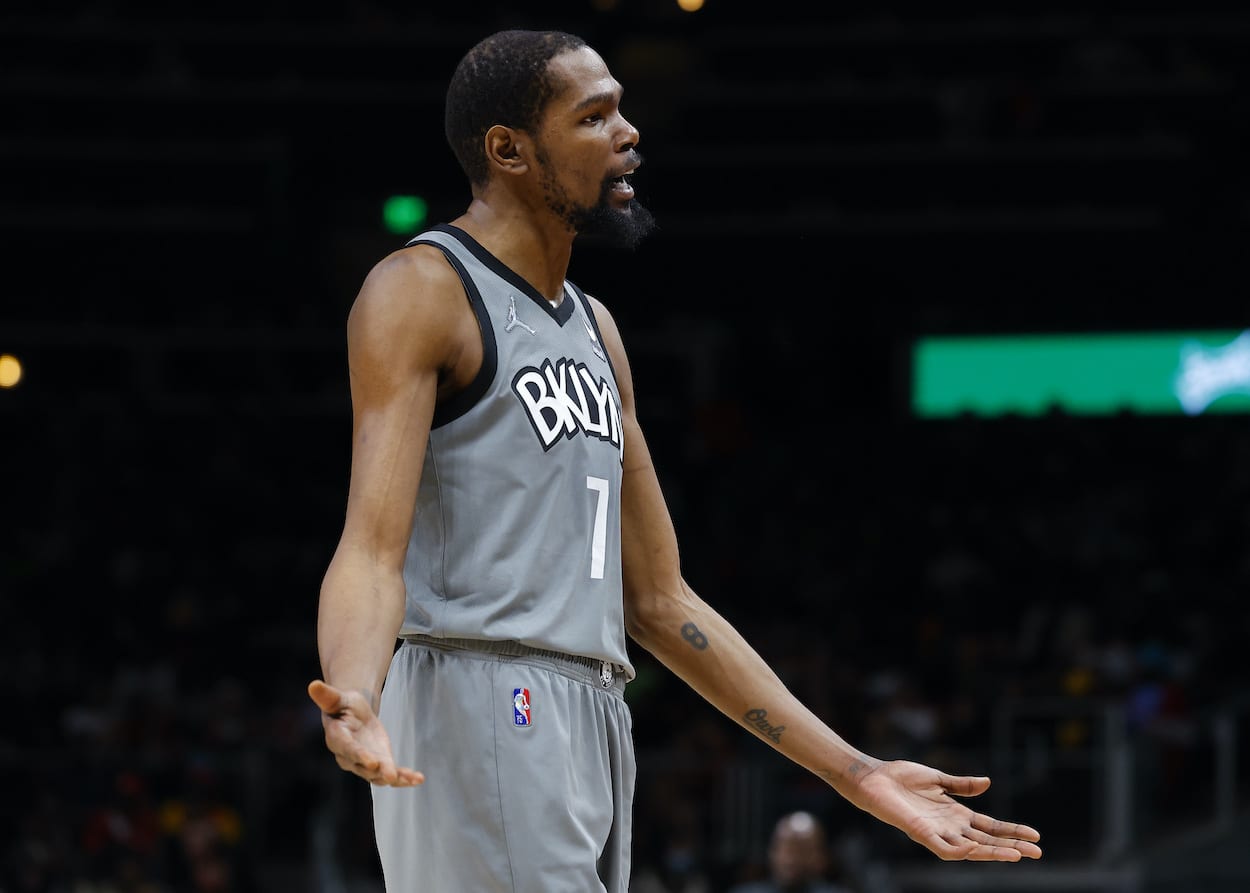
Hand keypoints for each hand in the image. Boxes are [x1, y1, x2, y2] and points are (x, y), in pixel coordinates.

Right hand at [307, 679, 423, 786]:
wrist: (351, 714)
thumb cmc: (342, 704)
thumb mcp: (336, 697)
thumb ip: (327, 695)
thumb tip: (313, 685)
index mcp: (337, 738)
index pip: (348, 748)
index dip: (360, 755)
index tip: (372, 762)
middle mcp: (349, 756)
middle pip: (364, 766)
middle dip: (378, 771)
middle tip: (391, 776)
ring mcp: (364, 763)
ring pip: (378, 775)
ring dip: (395, 778)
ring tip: (411, 779)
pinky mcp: (378, 764)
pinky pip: (391, 773)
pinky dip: (405, 777)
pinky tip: (418, 779)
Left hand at [847, 760, 1040, 860]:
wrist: (873, 778)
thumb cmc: (900, 778)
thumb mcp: (937, 779)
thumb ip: (961, 785)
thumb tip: (988, 783)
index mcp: (955, 813)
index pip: (990, 826)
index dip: (1011, 831)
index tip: (1035, 835)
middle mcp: (949, 826)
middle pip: (986, 841)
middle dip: (1011, 846)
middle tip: (1038, 852)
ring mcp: (935, 831)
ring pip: (970, 849)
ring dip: (992, 853)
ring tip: (1016, 855)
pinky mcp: (919, 832)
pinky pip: (942, 848)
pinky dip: (959, 851)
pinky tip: (974, 849)